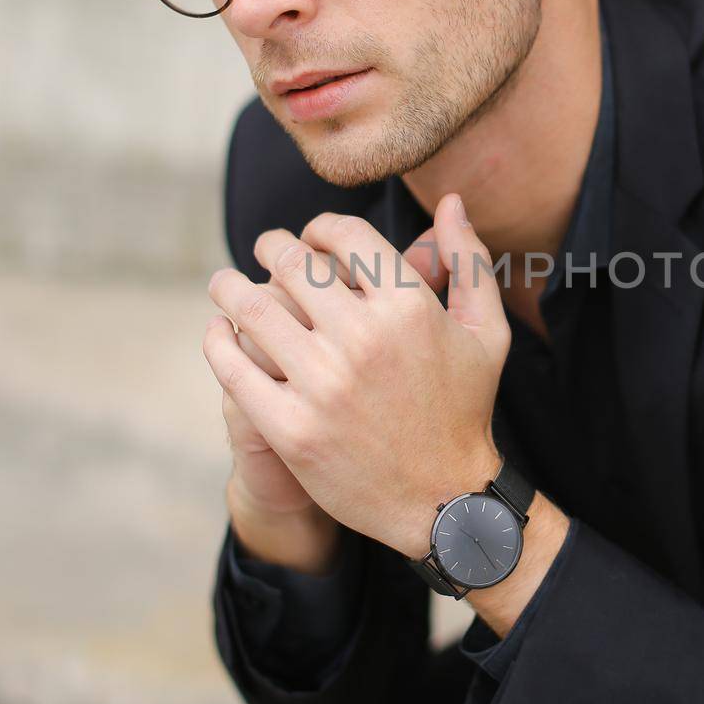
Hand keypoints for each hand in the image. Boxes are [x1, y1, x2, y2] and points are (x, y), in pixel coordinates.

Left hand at [202, 193, 509, 558]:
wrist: (444, 500)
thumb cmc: (465, 409)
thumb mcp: (485, 332)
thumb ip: (467, 262)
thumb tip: (449, 202)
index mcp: (409, 307)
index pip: (344, 236)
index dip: (319, 227)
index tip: (309, 238)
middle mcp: (364, 338)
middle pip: (291, 263)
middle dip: (269, 247)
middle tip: (261, 251)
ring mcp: (322, 384)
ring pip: (252, 308)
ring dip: (228, 287)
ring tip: (224, 285)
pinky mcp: (290, 427)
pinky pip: (234, 366)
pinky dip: (218, 341)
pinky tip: (219, 334)